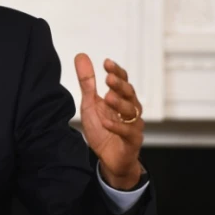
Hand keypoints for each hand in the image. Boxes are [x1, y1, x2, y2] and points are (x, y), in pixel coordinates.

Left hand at [74, 54, 143, 189]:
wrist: (108, 157)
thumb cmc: (101, 129)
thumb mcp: (90, 103)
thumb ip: (87, 82)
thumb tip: (81, 56)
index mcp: (120, 98)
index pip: (122, 81)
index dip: (116, 72)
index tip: (107, 63)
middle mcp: (129, 109)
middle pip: (129, 94)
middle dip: (120, 85)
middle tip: (109, 78)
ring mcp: (132, 125)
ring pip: (131, 111)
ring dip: (120, 103)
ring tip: (108, 97)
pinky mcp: (132, 141)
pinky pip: (127, 132)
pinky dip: (117, 127)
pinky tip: (107, 122)